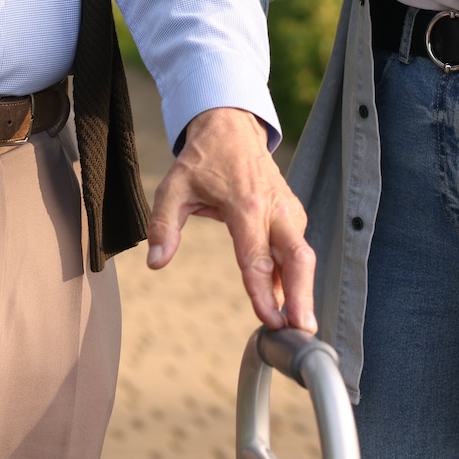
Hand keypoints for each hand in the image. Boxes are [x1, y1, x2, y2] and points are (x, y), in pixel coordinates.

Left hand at [147, 107, 316, 332]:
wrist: (231, 127)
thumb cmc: (202, 160)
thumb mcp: (173, 186)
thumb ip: (163, 224)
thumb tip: (155, 262)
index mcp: (245, 203)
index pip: (256, 255)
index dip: (263, 291)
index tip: (269, 320)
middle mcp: (274, 208)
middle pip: (298, 257)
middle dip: (302, 296)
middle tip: (303, 331)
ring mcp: (287, 209)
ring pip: (303, 254)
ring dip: (303, 289)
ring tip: (298, 325)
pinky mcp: (292, 213)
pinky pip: (298, 247)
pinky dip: (296, 274)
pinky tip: (287, 300)